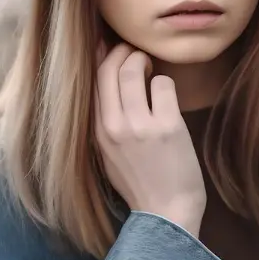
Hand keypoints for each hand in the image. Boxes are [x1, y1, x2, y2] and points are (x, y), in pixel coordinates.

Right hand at [94, 43, 206, 237]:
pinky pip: (164, 84)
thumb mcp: (109, 155)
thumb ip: (105, 122)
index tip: (107, 44)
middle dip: (122, 51)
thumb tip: (106, 85)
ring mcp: (140, 126)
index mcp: (97, 133)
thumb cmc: (141, 184)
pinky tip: (167, 94)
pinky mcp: (168, 127)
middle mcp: (113, 127)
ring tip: (150, 67)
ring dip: (143, 59)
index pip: (90, 82)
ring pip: (133, 70)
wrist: (167, 214)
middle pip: (108, 69)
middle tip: (134, 52)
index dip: (99, 56)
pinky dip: (165, 82)